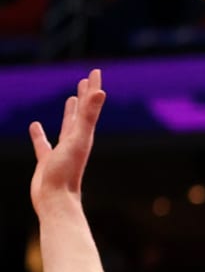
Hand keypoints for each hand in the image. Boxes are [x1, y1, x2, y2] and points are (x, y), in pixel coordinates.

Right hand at [30, 69, 105, 212]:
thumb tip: (101, 92)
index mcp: (84, 134)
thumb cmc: (67, 171)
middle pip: (82, 113)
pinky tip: (35, 126)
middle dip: (85, 97)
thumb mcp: (77, 138)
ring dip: (69, 113)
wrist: (56, 200)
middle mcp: (76, 141)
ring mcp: (62, 151)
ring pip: (66, 126)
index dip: (93, 88)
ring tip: (69, 100)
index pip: (90, 105)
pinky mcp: (47, 161)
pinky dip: (40, 134)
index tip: (96, 72)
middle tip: (86, 81)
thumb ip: (88, 115)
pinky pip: (43, 143)